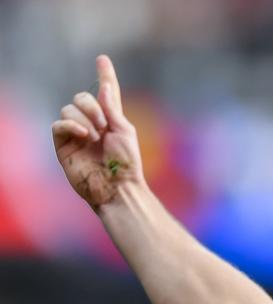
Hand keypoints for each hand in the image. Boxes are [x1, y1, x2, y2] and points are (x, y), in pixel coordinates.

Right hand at [52, 55, 144, 210]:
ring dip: (85, 118)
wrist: (117, 188)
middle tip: (104, 126)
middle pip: (81, 97)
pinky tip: (84, 135)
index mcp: (110, 120)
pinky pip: (59, 123)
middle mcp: (91, 124)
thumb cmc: (126, 164)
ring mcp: (76, 134)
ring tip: (96, 137)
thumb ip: (112, 108)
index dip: (104, 76)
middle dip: (92, 106)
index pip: (104, 94)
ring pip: (69, 108)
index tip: (102, 59)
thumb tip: (105, 86)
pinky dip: (71, 125)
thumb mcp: (124, 131)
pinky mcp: (63, 145)